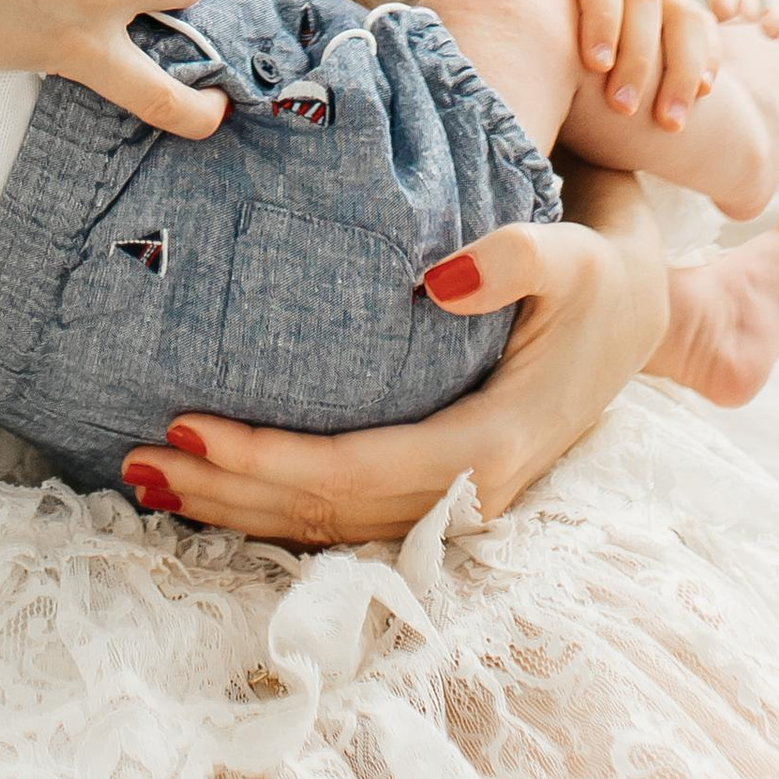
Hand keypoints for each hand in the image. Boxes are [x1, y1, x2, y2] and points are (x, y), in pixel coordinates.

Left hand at [121, 167, 667, 542]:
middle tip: (137, 458)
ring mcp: (451, 501)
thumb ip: (513, 257)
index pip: (357, 470)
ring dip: (235, 510)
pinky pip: (343, 511)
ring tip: (147, 479)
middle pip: (327, 511)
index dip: (269, 460)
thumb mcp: (572, 254)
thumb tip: (440, 280)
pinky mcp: (435, 488)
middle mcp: (465, 493)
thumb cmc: (598, 280)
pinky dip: (271, 506)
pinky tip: (213, 490)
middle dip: (228, 493)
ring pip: (327, 524)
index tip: (190, 426)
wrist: (640, 317)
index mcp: (491, 445)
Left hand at [442, 0, 720, 136]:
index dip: (601, 15)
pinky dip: (706, 55)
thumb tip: (421, 42)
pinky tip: (706, 96)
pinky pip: (696, 19)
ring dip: (683, 64)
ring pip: (679, 10)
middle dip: (641, 56)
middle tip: (627, 110)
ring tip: (674, 121)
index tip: (594, 65)